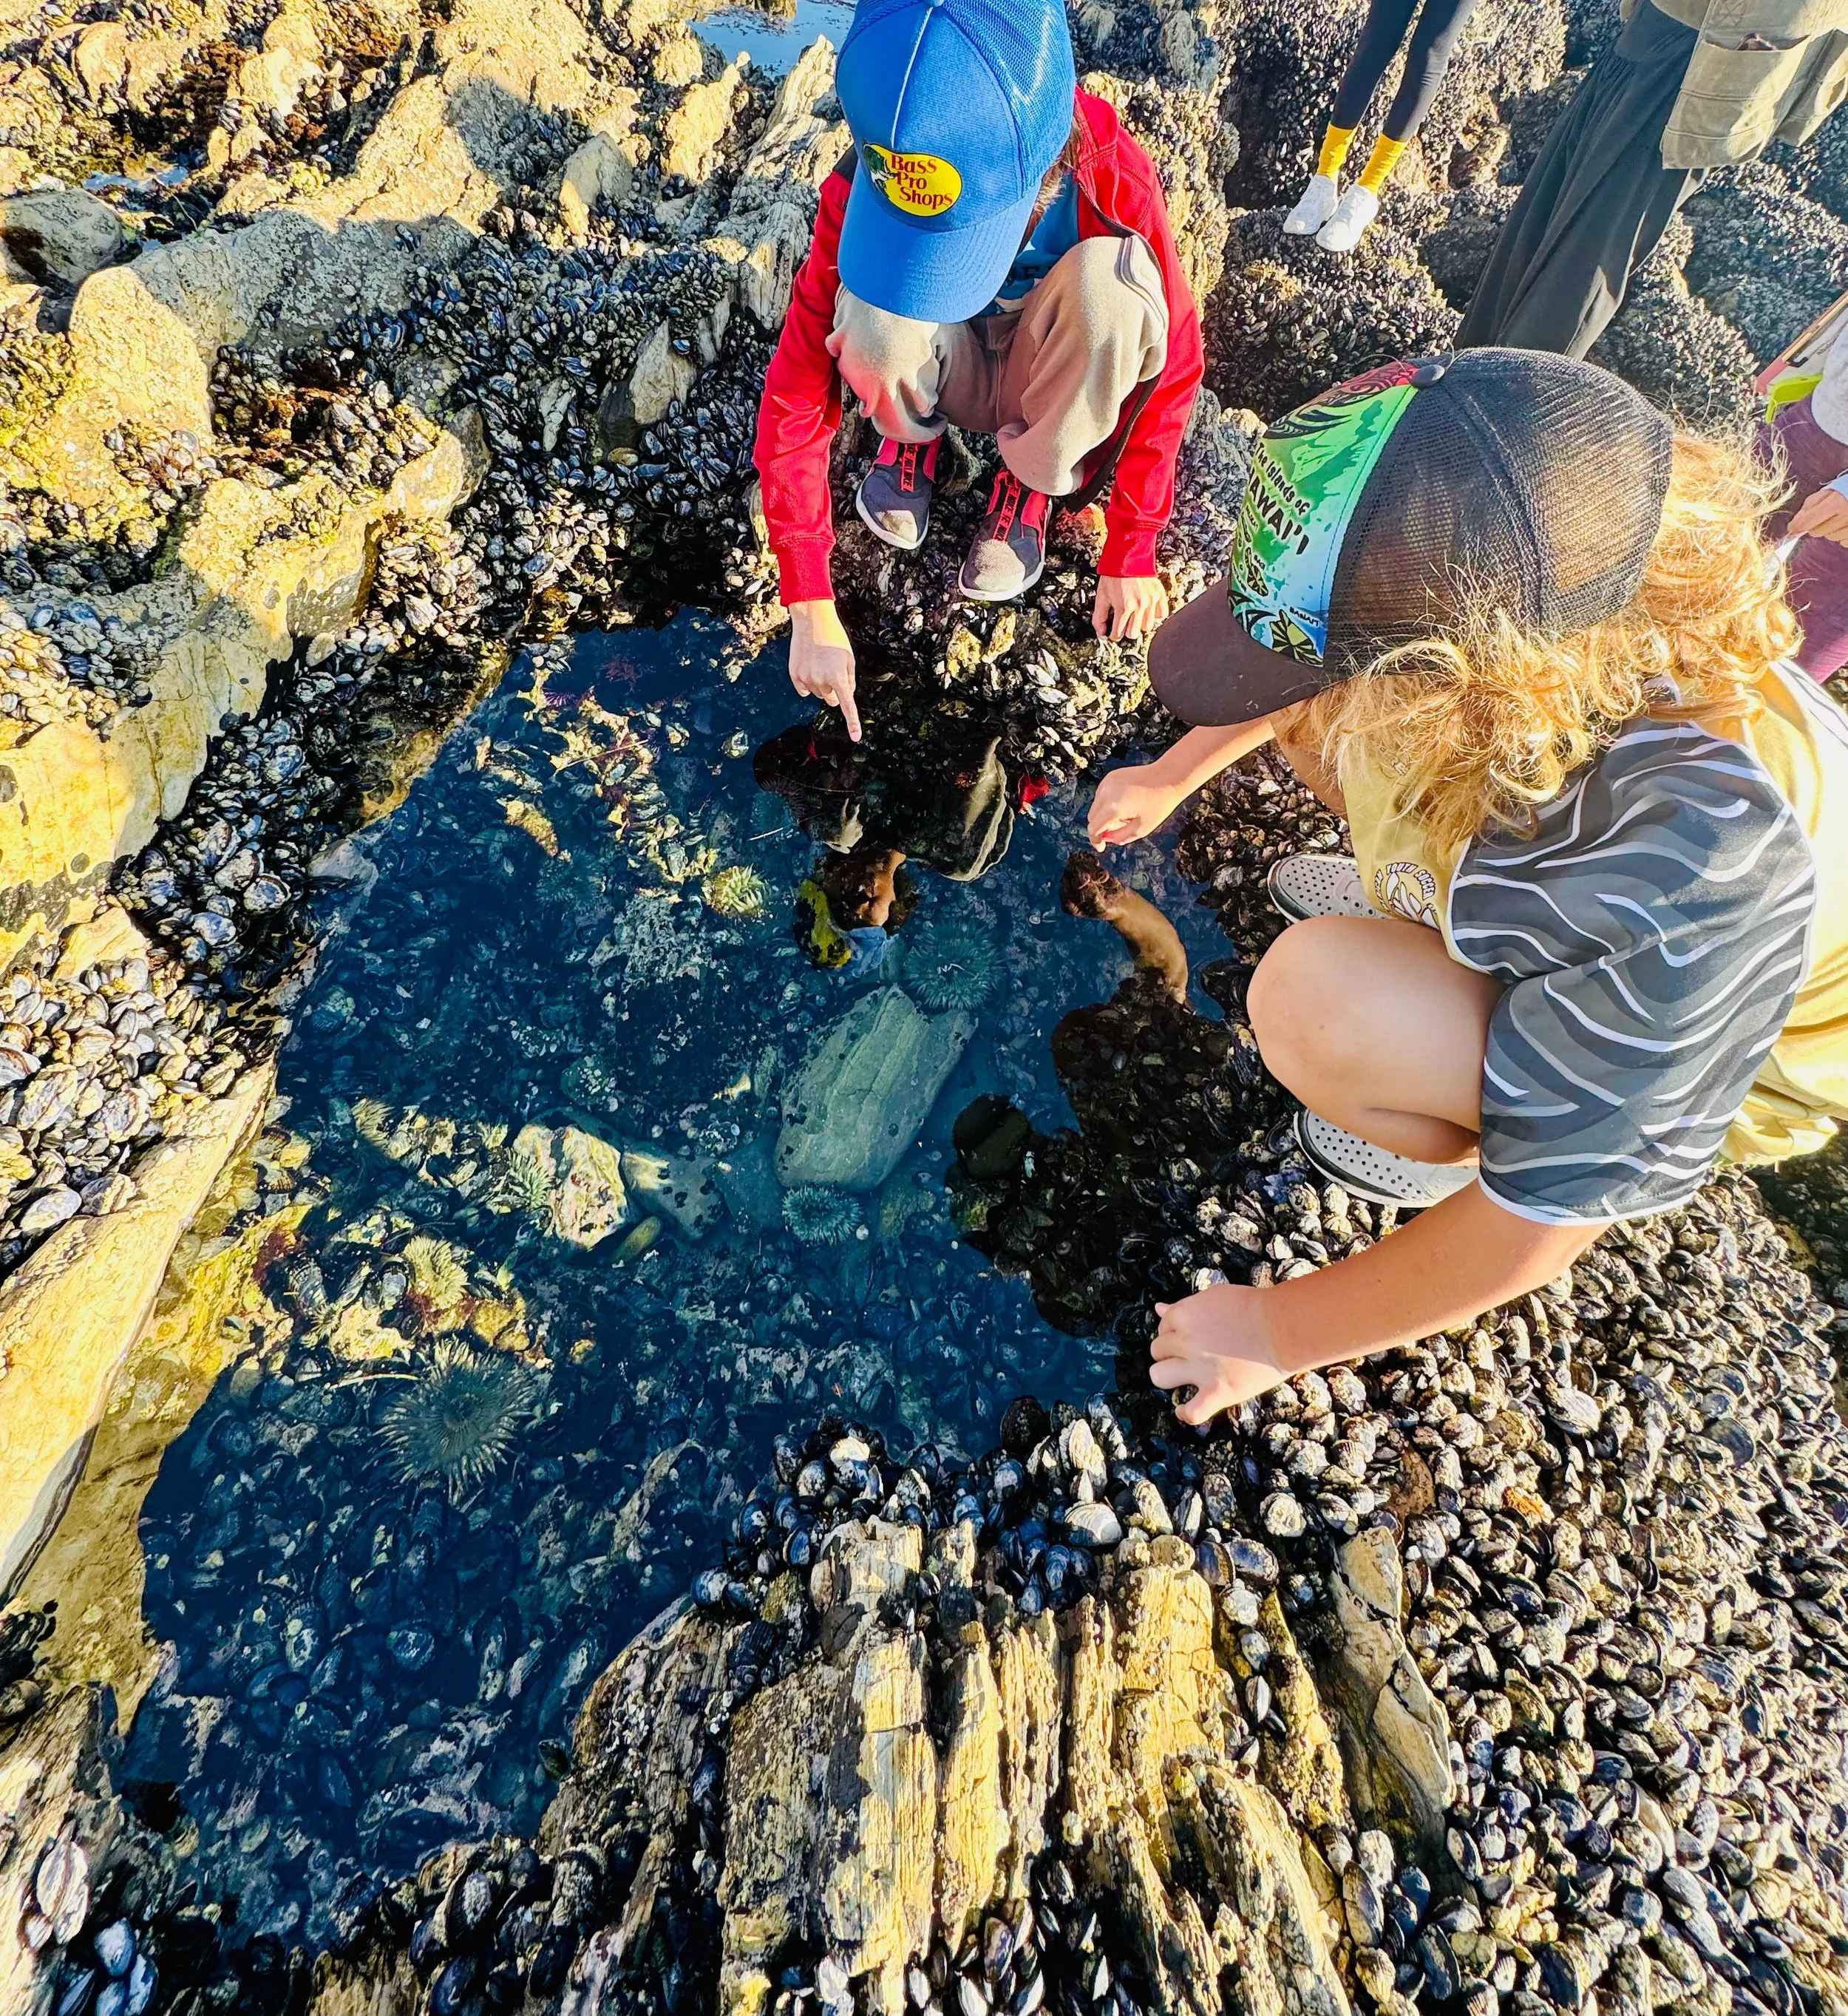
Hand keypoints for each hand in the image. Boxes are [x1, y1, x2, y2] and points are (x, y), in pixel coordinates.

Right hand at [788, 599, 860, 739]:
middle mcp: (822, 681)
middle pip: (831, 700)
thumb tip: (845, 698)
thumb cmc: (835, 638)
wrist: (812, 620)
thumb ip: (849, 680)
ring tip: (820, 663)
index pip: (847, 706)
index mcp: (839, 677)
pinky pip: (804, 691)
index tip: (856, 738)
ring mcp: (806, 679)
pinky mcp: (794, 676)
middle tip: (833, 672)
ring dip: (821, 684)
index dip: (853, 723)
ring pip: (818, 694)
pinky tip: (809, 666)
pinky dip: (808, 684)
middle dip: (835, 692)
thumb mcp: (849, 658)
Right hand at [1087, 762, 1185, 845]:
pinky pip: (1102, 795)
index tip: (1100, 847)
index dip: (1095, 841)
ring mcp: (1107, 783)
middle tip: (1120, 829)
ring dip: (1104, 814)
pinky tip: (1126, 802)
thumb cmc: (1159, 802)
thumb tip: (1108, 838)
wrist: (1168, 777)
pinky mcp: (1111, 776)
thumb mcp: (1141, 829)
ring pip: (1096, 806)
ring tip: (1127, 814)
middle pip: (1092, 818)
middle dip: (1101, 827)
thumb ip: (1120, 837)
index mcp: (1113, 808)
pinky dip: (1108, 802)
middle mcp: (1106, 793)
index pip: (1093, 829)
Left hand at [1094, 575, 1169, 641]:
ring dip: (1140, 625)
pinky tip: (1146, 611)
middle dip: (1126, 631)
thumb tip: (1101, 633)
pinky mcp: (1159, 595)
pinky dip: (1154, 616)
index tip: (1113, 633)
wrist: (1128, 557)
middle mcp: (1139, 605)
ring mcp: (1151, 601)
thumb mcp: (1101, 596)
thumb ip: (1099, 617)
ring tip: (1135, 617)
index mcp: (1123, 607)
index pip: (1118, 633)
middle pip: (1134, 633)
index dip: (1114, 636)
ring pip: (1147, 627)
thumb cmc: (1113, 576)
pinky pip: (1161, 615)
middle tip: (1124, 623)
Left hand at [1149, 1283, 1287, 1424]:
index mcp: (1183, 1315)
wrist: (1282, 1327)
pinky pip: (1191, 1412)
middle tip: (1192, 1353)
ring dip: (1169, 1376)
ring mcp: (1199, 1369)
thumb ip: (1183, 1306)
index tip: (1189, 1335)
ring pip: (1159, 1377)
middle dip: (1171, 1352)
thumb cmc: (1253, 1308)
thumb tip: (1159, 1308)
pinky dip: (1186, 1413)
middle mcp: (1185, 1342)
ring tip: (1185, 1376)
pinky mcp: (1217, 1392)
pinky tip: (1186, 1408)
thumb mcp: (1213, 1297)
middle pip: (1157, 1350)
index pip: (1162, 1326)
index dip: (1174, 1331)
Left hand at [1791, 485, 1847, 547]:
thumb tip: (1793, 527)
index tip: (1792, 527)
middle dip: (1817, 524)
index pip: (1807, 521)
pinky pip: (1843, 541)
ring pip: (1830, 537)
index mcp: (1837, 501)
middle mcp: (1847, 515)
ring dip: (1830, 529)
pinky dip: (1842, 534)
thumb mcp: (1827, 492)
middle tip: (1827, 514)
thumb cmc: (1845, 492)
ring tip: (1840, 517)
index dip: (1797, 525)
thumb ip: (1808, 507)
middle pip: (1816, 531)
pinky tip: (1847, 523)